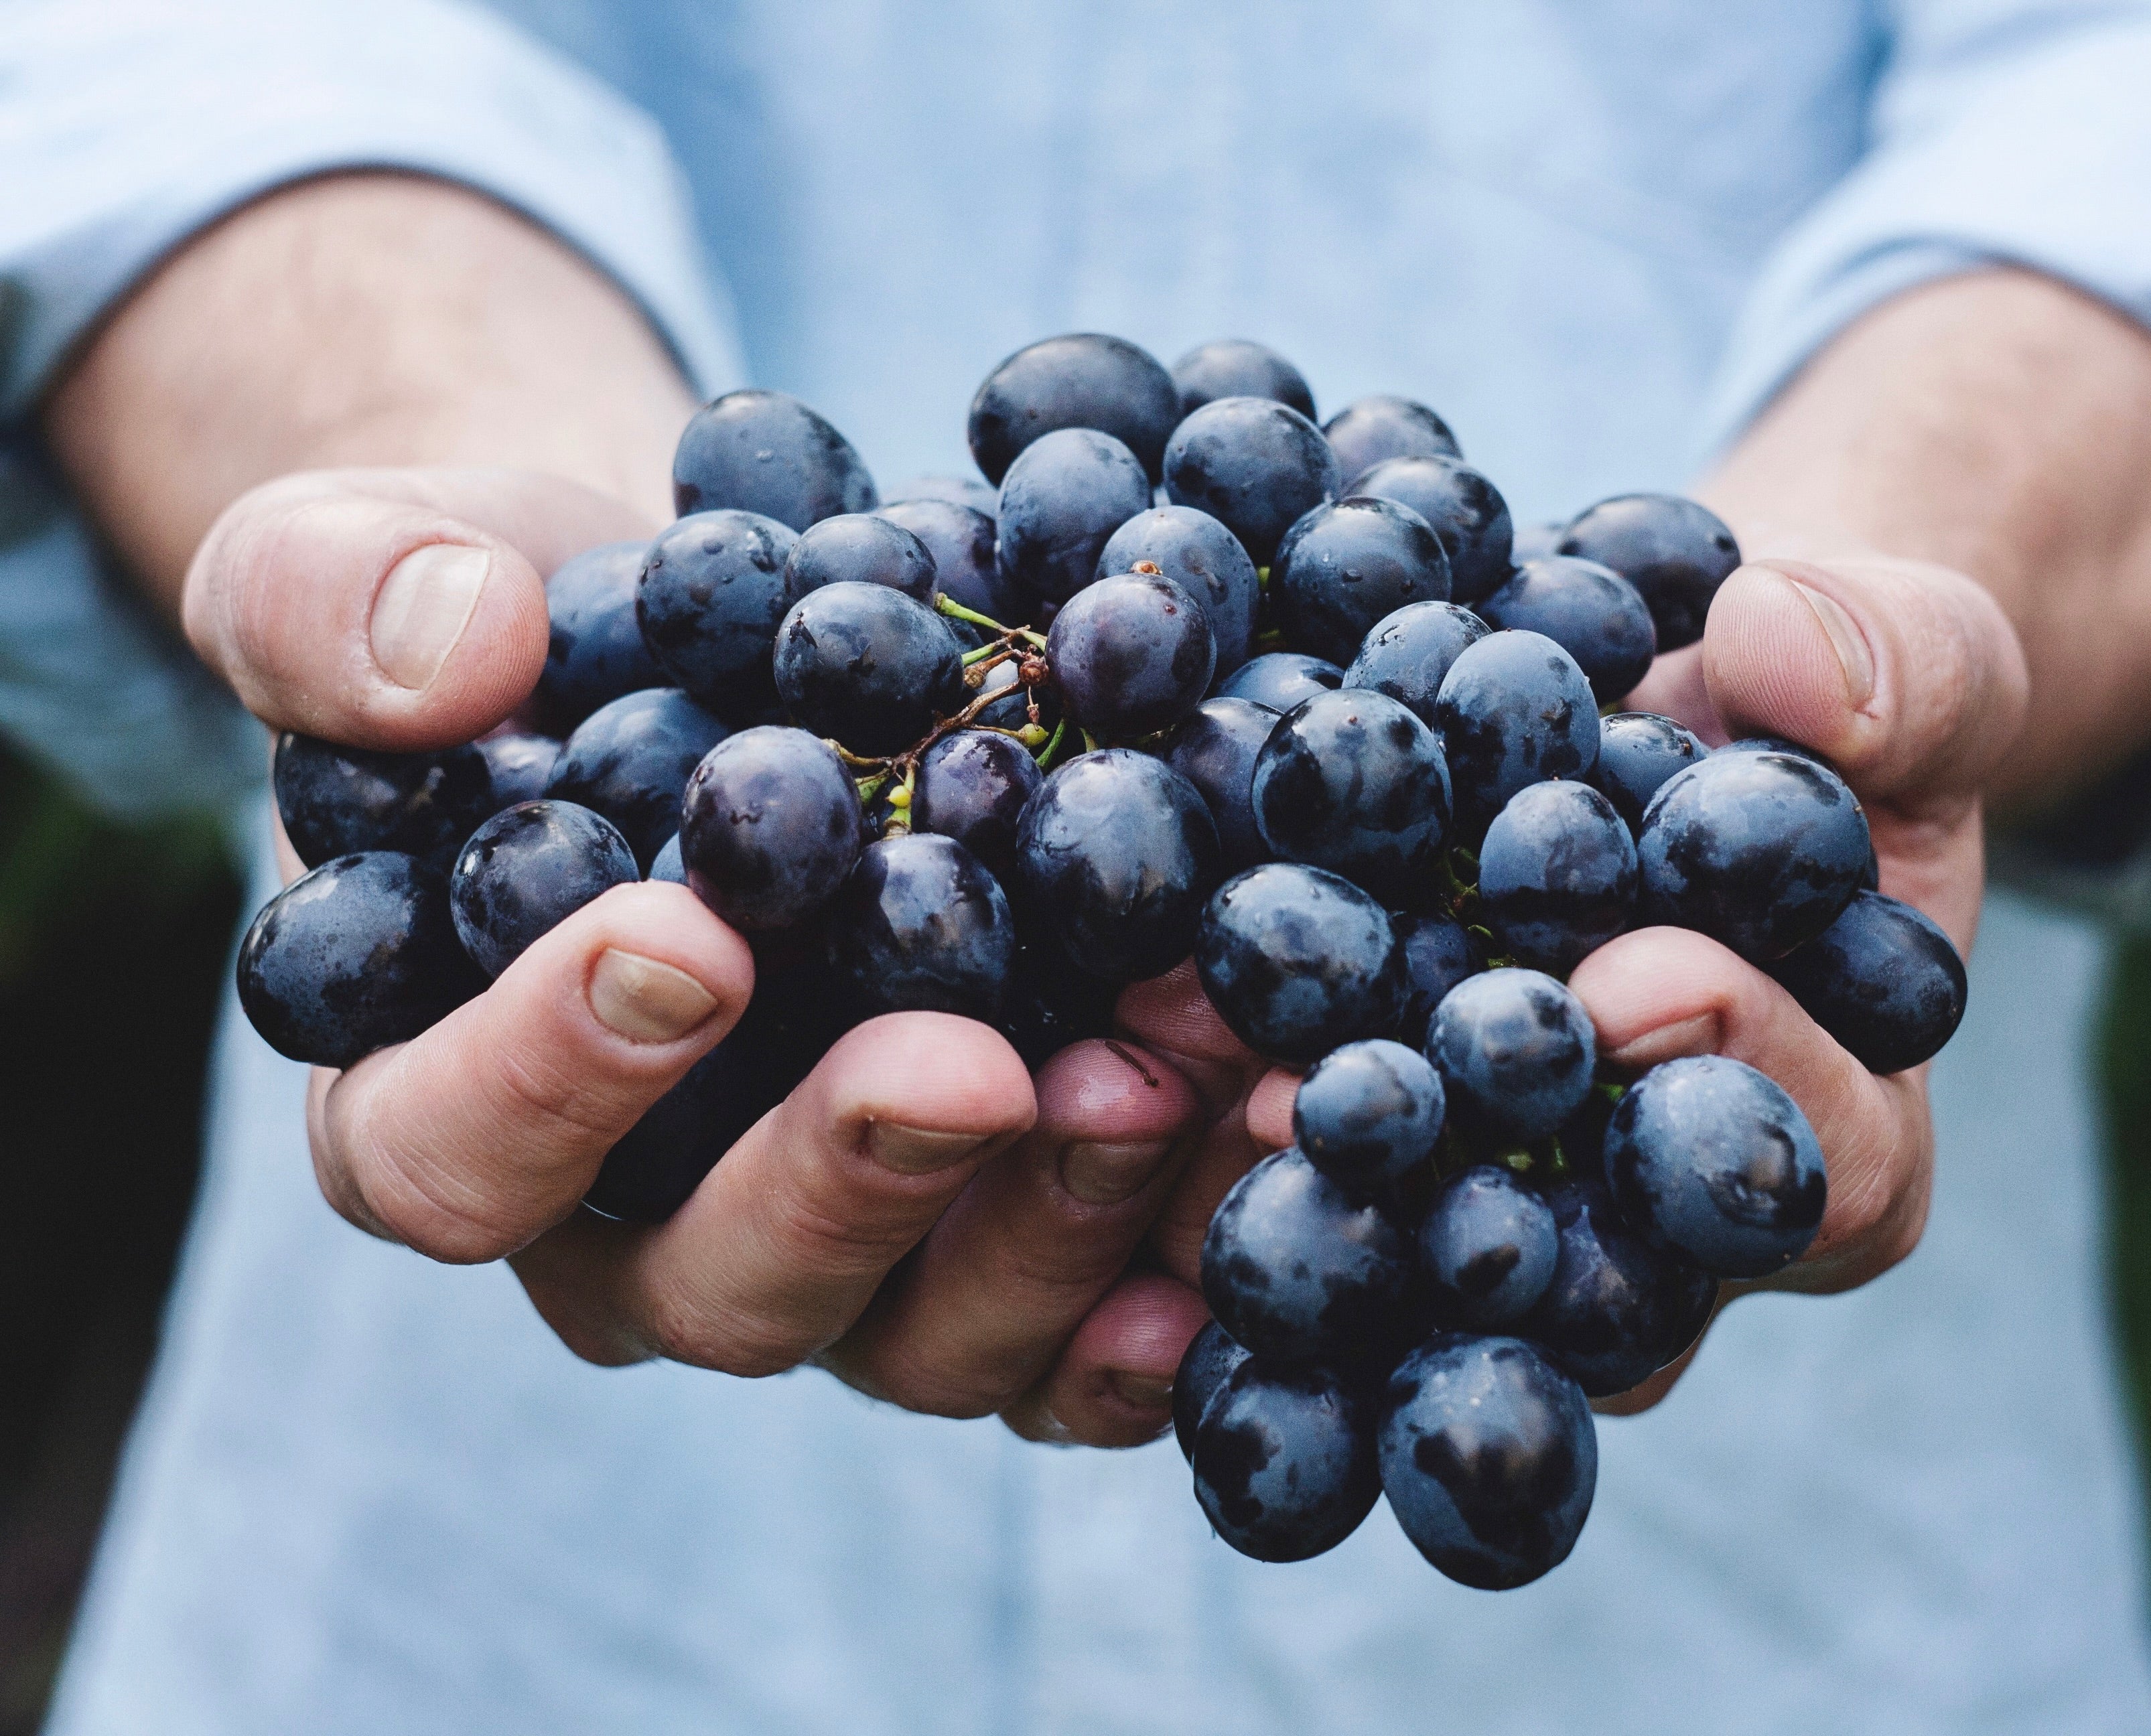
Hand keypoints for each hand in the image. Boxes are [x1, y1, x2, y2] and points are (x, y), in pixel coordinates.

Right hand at [187, 465, 1210, 1438]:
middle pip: (720, 1285)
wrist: (720, 646)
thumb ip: (336, 601)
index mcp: (446, 1103)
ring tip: (1179, 1071)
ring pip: (930, 1327)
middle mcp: (640, 1227)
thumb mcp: (369, 561)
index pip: (449, 1155)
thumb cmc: (521, 626)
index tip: (683, 941)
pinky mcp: (996, 1236)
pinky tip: (1275, 1162)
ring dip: (1061, 1218)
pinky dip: (1182, 1267)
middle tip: (973, 1065)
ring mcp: (840, 1253)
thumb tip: (447, 653)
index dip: (546, 1079)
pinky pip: (1085, 1322)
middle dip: (852, 1179)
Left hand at [1083, 544, 2027, 1422]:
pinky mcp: (1380, 1141)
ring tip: (1186, 1072)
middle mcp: (1661, 1224)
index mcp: (1842, 1137)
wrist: (1687, 714)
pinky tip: (1109, 1037)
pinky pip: (1305, 1161)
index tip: (1630, 979)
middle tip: (1333, 1098)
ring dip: (1295, 1171)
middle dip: (1463, 1178)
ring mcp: (1509, 1199)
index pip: (1819, 1167)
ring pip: (1416, 1248)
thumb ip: (1901, 667)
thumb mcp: (1915, 660)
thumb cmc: (1828, 709)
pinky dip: (1212, 1101)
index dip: (1738, 1079)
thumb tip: (1783, 653)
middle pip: (1583, 1265)